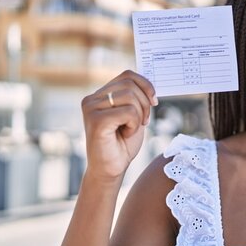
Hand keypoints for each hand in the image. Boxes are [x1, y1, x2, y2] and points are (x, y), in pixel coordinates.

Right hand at [81, 70, 157, 186]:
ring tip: (131, 129)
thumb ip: (136, 98)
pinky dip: (134, 124)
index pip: (127, 75)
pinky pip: (128, 112)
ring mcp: (91, 108)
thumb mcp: (134, 115)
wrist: (111, 169)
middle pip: (130, 84)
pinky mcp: (96, 120)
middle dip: (145, 102)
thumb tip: (150, 84)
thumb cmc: (122, 144)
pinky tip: (126, 134)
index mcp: (100, 95)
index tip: (154, 101)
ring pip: (130, 96)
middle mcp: (92, 99)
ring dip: (139, 115)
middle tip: (144, 121)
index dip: (146, 85)